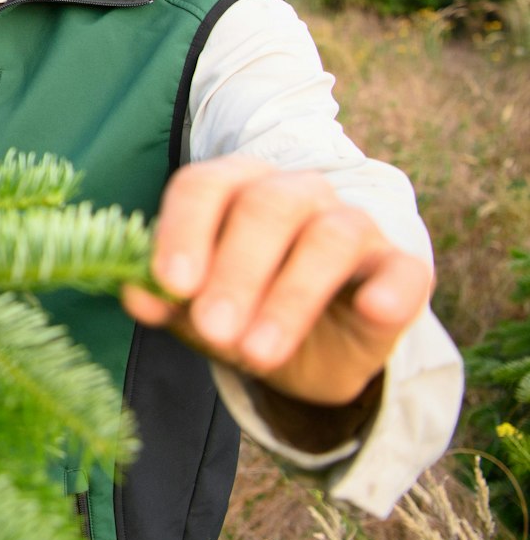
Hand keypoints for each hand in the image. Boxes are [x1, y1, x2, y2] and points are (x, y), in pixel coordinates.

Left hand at [120, 156, 433, 408]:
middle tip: (214, 329)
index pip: (204, 187)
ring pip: (329, 237)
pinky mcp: (403, 268)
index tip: (173, 285)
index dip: (185, 231)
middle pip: (265, 207)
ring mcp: (354, 225)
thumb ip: (167, 298)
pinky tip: (373, 309)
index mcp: (236, 187)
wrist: (313, 348)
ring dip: (291, 296)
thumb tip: (135, 295)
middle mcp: (296, 193)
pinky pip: (405, 270)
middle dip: (236, 271)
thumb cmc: (243, 310)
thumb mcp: (198, 311)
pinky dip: (390, 288)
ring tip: (258, 352)